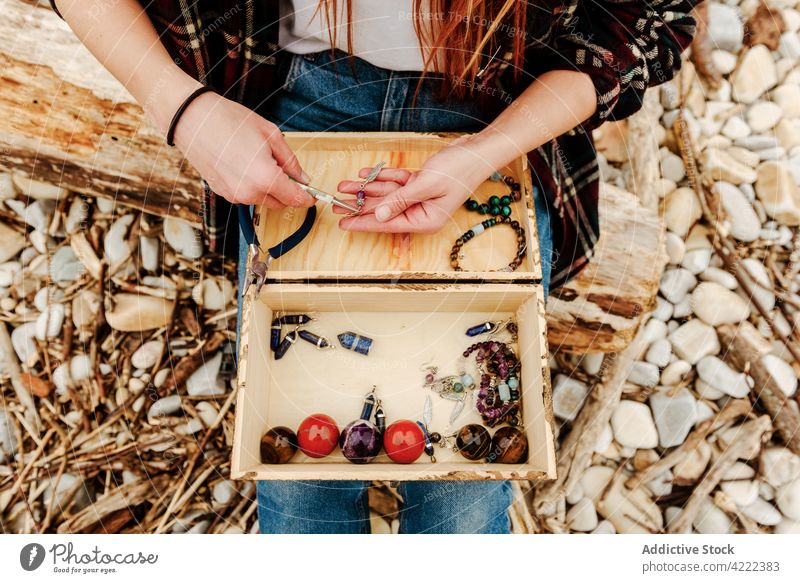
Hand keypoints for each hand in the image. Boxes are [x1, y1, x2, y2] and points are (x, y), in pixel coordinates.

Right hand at [171, 90, 314, 207]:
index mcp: (266, 178)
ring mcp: (234, 195)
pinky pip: (246, 195)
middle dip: (287, 190)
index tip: (312, 195)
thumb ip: (290, 160)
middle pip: (280, 202)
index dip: (307, 198)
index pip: (295, 199)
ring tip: (259, 160)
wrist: (192, 120)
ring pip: (262, 200)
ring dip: (268, 187)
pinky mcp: (223, 193)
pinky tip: (244, 164)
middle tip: (283, 167)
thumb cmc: (229, 121)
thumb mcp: (270, 134)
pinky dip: (252, 185)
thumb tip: (303, 177)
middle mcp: (250, 192)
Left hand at [334, 135, 498, 232]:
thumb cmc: (460, 169)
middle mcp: (421, 212)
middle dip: (359, 204)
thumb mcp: (426, 185)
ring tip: (344, 186)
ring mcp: (420, 198)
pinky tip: (365, 174)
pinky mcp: (420, 184)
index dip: (362, 223)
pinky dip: (382, 177)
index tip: (343, 224)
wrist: (478, 150)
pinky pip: (396, 183)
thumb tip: (378, 215)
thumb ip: (400, 200)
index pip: (387, 223)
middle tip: (336, 203)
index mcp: (425, 220)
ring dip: (366, 188)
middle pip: (383, 210)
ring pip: (387, 195)